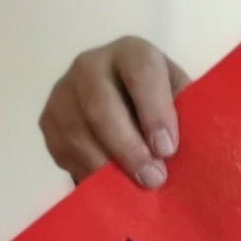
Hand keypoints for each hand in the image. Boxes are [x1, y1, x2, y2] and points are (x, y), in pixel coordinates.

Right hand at [43, 37, 191, 187]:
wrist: (120, 100)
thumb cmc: (158, 103)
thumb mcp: (177, 98)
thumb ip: (184, 114)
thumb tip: (194, 150)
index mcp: (131, 52)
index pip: (141, 73)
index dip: (154, 112)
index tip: (168, 149)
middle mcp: (90, 65)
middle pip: (101, 105)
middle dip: (129, 147)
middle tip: (153, 178)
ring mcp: (63, 91)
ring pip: (79, 133)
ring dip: (108, 166)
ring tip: (134, 189)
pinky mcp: (47, 119)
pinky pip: (64, 150)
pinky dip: (88, 171)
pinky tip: (110, 184)